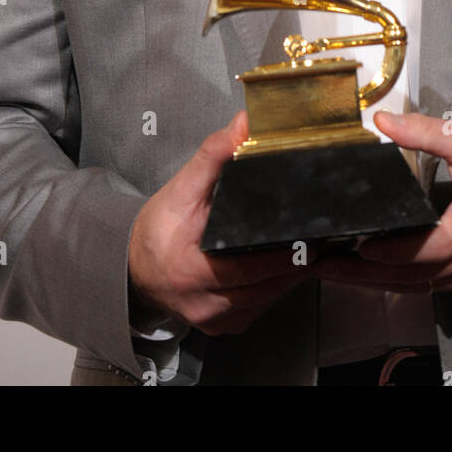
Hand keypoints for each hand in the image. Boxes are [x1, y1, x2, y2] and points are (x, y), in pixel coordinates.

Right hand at [128, 111, 311, 334]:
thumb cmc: (158, 228)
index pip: (250, 268)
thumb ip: (214, 154)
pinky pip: (260, 307)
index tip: (308, 235)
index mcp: (191, 271)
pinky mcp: (224, 327)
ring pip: (269, 299)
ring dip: (288, 275)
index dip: (283, 253)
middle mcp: (205, 304)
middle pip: (268, 286)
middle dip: (295, 261)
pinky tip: (282, 266)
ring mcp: (216, 321)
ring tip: (306, 246)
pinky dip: (273, 287)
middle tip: (318, 235)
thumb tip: (244, 124)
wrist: (133, 267)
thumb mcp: (182, 187)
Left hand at [313, 111, 451, 293]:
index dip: (395, 251)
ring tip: (335, 270)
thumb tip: (383, 121)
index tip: (361, 245)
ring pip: (419, 288)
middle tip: (324, 264)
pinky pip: (430, 288)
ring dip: (375, 283)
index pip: (433, 246)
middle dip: (367, 273)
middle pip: (416, 275)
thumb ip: (425, 132)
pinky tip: (370, 275)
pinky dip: (398, 283)